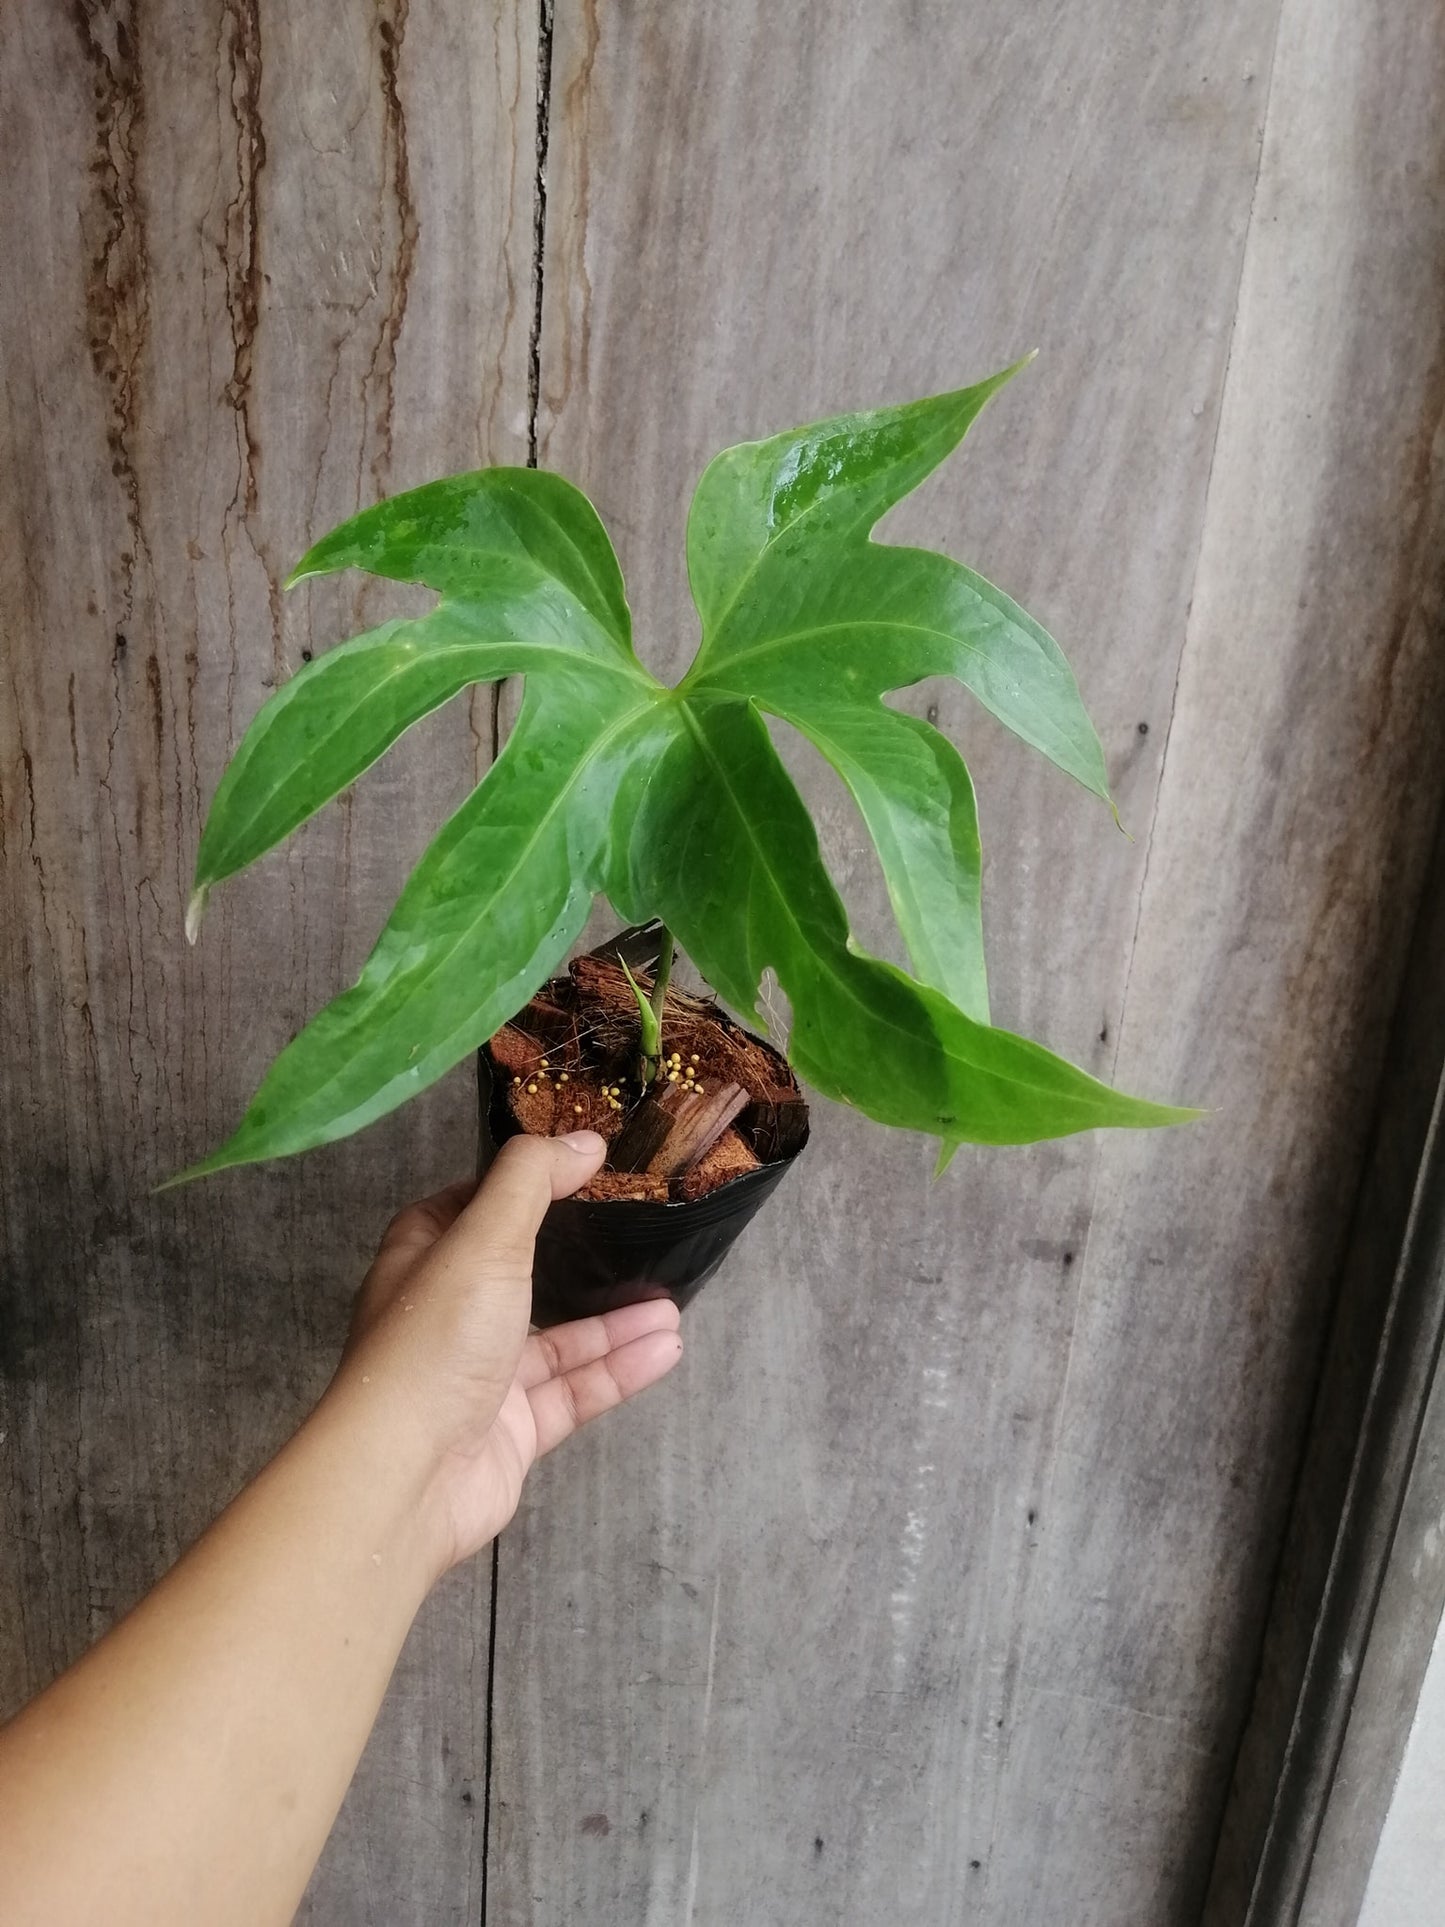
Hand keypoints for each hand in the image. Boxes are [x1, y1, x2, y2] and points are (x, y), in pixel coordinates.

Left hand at [330, 1130, 682, 1579]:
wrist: (408, 1476)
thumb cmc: (434, 1342)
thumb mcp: (484, 1238)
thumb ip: (533, 1181)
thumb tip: (584, 1140)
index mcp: (425, 1259)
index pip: (469, 1208)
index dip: (519, 1188)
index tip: (579, 1170)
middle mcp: (449, 1315)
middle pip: (523, 1275)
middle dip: (582, 1260)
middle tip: (640, 1239)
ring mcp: (480, 1377)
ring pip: (558, 1340)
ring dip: (614, 1322)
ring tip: (674, 1305)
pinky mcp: (510, 1431)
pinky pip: (573, 1391)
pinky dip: (617, 1370)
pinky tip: (664, 1349)